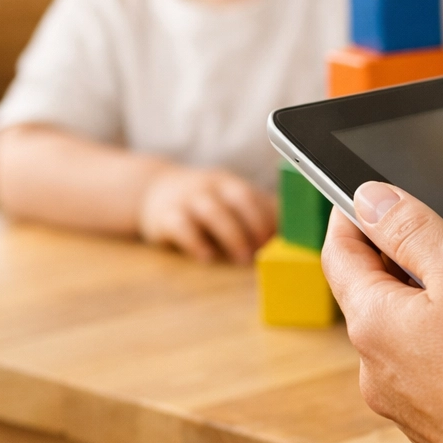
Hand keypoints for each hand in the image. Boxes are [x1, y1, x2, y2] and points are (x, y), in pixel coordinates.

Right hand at [138, 164, 275, 263]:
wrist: (152, 189)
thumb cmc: (204, 201)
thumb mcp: (228, 199)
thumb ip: (256, 212)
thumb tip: (290, 234)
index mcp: (230, 183)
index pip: (256, 194)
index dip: (269, 217)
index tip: (281, 239)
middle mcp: (210, 186)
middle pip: (239, 197)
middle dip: (256, 223)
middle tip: (266, 249)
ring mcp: (186, 199)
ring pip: (212, 211)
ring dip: (232, 235)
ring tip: (244, 259)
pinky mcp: (164, 216)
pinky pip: (180, 225)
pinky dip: (196, 242)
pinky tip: (208, 257)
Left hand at [322, 183, 442, 442]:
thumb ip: (411, 229)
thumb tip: (369, 198)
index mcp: (373, 324)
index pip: (339, 253)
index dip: (352, 215)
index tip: (369, 195)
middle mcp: (378, 369)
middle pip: (377, 293)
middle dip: (404, 259)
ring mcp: (410, 403)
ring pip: (414, 332)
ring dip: (440, 305)